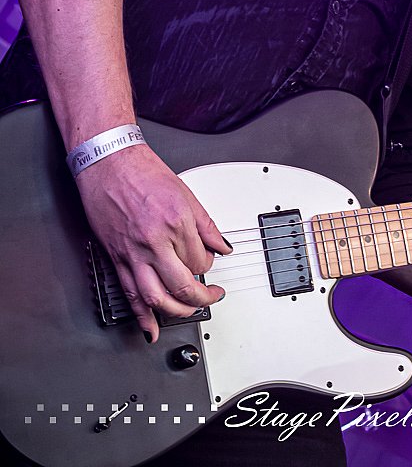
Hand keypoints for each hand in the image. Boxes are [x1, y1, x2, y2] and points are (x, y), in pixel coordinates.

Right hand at [76, 144, 231, 341]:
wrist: (108, 163)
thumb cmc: (142, 171)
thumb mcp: (184, 192)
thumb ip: (206, 224)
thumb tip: (222, 245)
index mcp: (176, 222)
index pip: (201, 260)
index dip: (209, 265)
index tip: (210, 263)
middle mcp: (155, 241)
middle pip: (183, 285)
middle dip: (202, 297)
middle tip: (211, 296)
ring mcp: (134, 253)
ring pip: (158, 297)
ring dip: (177, 311)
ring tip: (190, 311)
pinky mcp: (117, 258)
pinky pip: (130, 295)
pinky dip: (142, 317)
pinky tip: (151, 329)